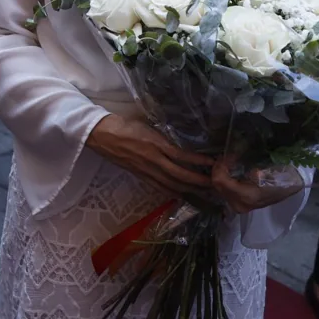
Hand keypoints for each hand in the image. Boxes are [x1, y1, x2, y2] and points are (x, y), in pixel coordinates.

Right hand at [86, 110, 214, 195]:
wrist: (103, 134)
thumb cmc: (125, 125)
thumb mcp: (148, 125)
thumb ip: (163, 135)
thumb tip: (181, 140)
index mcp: (155, 144)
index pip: (181, 156)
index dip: (198, 161)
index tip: (213, 162)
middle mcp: (153, 160)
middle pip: (180, 175)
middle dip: (198, 181)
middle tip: (215, 184)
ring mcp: (147, 170)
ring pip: (172, 185)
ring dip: (189, 189)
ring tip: (204, 191)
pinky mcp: (141, 176)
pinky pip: (160, 187)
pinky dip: (174, 191)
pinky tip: (183, 193)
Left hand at [212, 157, 303, 213]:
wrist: (291, 189)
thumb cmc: (283, 178)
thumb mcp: (270, 171)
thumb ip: (256, 171)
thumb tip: (245, 167)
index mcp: (247, 196)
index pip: (220, 181)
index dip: (220, 165)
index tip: (226, 155)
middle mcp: (239, 203)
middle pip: (217, 185)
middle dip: (218, 168)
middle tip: (225, 156)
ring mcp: (238, 206)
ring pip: (218, 188)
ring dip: (220, 173)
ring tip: (227, 162)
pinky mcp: (238, 204)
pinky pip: (223, 190)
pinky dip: (223, 179)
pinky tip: (230, 171)